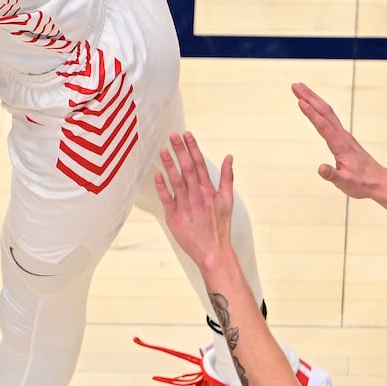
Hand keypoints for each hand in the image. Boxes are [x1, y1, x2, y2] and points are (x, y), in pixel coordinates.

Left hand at [153, 132, 236, 270]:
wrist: (213, 251)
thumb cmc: (219, 225)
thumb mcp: (228, 200)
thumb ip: (227, 177)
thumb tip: (229, 156)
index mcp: (209, 190)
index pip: (200, 164)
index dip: (193, 148)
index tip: (186, 134)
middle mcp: (197, 196)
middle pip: (187, 169)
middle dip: (180, 150)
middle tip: (172, 135)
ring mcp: (186, 206)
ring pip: (176, 181)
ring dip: (169, 165)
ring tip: (163, 150)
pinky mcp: (175, 217)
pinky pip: (167, 199)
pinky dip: (162, 187)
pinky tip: (157, 175)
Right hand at [292, 82, 386, 200]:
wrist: (379, 181)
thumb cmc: (362, 183)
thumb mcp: (346, 183)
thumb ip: (332, 175)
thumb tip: (320, 168)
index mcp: (341, 146)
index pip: (324, 126)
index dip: (312, 114)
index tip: (300, 101)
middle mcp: (342, 136)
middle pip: (325, 112)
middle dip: (309, 97)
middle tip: (295, 86)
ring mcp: (344, 135)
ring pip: (328, 111)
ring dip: (314, 98)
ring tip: (300, 89)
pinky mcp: (343, 136)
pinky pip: (330, 116)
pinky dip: (320, 106)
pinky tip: (314, 103)